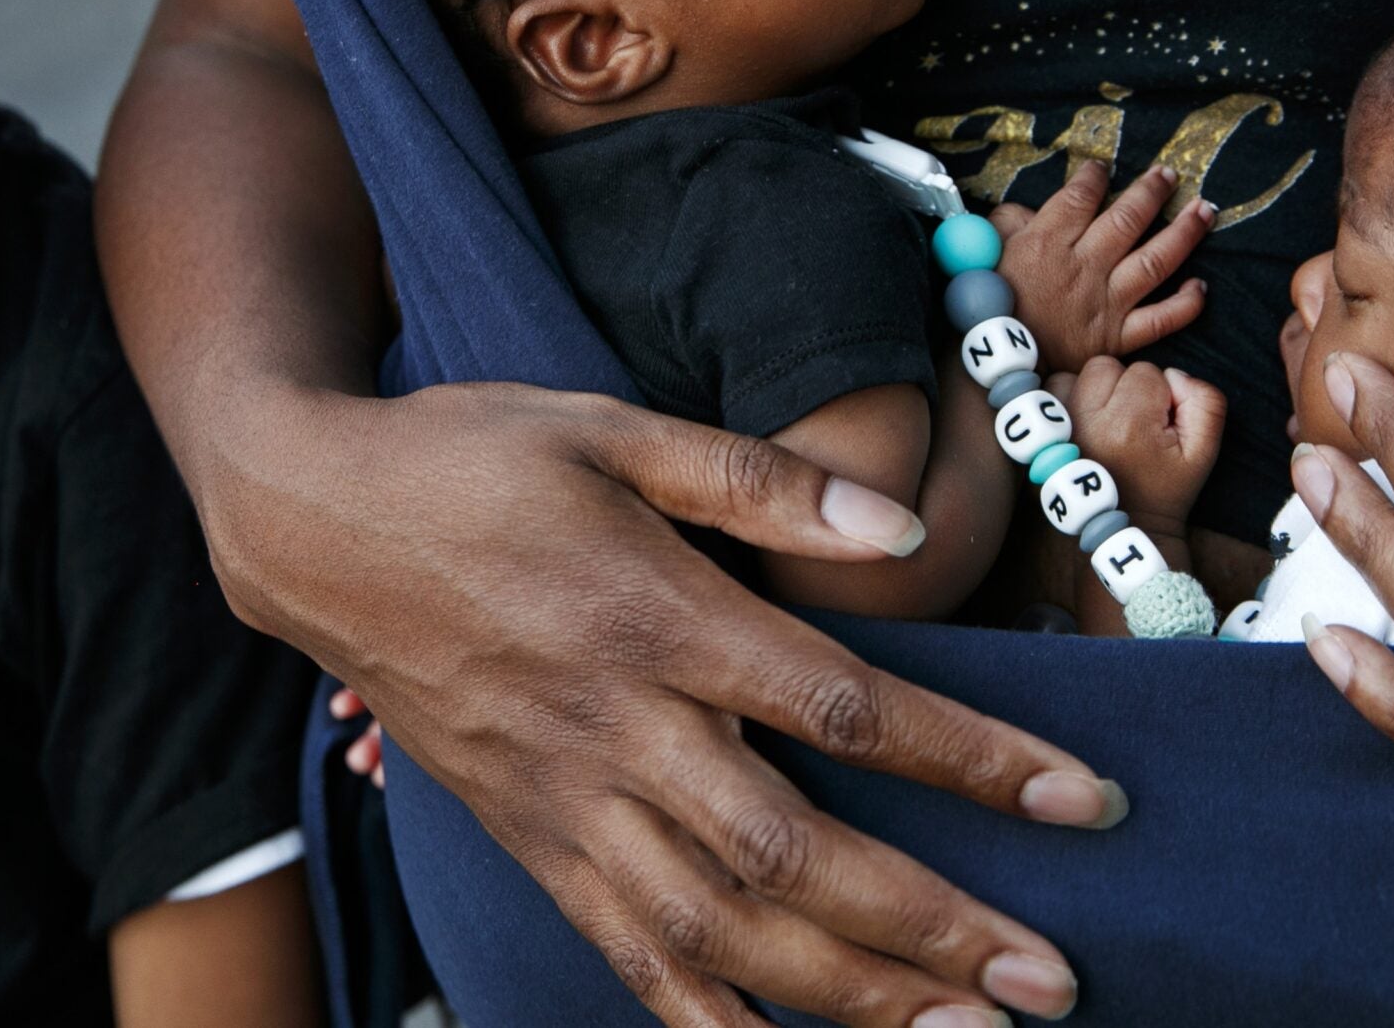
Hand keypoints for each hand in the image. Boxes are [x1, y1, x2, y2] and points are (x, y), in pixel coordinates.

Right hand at [212, 382, 1126, 1025]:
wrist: (312, 524)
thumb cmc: (472, 457)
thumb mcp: (609, 425)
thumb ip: (757, 482)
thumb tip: (897, 534)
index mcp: (651, 613)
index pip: (840, 706)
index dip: (971, 760)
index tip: (1081, 801)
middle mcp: (612, 725)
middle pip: (790, 853)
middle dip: (930, 926)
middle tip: (1052, 979)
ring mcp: (562, 797)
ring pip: (713, 929)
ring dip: (847, 995)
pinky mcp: (525, 839)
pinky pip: (620, 954)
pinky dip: (706, 1025)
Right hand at [990, 162, 1213, 372]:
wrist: (996, 367)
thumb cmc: (988, 308)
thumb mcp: (985, 255)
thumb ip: (1008, 225)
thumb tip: (1028, 211)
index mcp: (1046, 242)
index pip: (1080, 197)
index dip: (1095, 176)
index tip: (1103, 168)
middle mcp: (1083, 267)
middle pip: (1128, 218)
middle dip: (1153, 191)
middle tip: (1169, 175)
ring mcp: (1106, 302)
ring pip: (1156, 260)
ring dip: (1185, 233)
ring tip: (1204, 210)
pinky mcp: (1118, 337)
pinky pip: (1162, 319)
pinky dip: (1186, 303)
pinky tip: (1200, 286)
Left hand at [1047, 356, 1224, 530]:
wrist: (1127, 528)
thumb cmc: (1168, 487)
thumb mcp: (1204, 450)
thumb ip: (1204, 401)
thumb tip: (1173, 374)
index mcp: (1130, 426)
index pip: (1146, 372)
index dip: (1159, 393)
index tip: (1158, 424)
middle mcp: (1087, 423)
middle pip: (1107, 367)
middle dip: (1124, 386)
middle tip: (1133, 422)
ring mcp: (1058, 430)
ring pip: (1076, 375)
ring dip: (1092, 391)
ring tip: (1107, 422)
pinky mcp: (1038, 437)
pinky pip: (1051, 393)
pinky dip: (1066, 400)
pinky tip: (1083, 423)